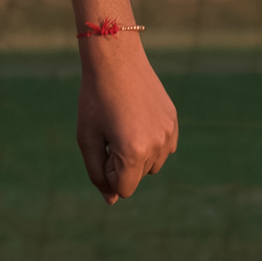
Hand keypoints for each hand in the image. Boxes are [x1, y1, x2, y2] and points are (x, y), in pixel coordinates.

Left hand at [76, 35, 178, 202]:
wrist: (116, 59)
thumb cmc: (95, 99)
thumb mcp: (87, 139)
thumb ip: (97, 174)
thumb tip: (111, 201)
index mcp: (133, 152)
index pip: (123, 189)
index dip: (107, 172)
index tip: (102, 146)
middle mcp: (157, 146)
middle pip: (137, 179)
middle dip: (121, 164)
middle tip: (111, 131)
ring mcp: (169, 134)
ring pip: (152, 166)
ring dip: (137, 156)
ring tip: (124, 125)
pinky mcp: (174, 122)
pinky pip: (164, 149)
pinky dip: (150, 143)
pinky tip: (137, 120)